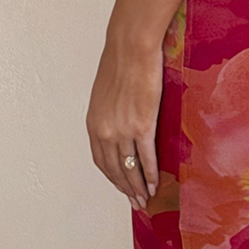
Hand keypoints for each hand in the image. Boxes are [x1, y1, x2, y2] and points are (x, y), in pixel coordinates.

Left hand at [87, 34, 161, 210]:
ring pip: (130, 168)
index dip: (112, 177)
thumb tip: (121, 121)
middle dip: (125, 188)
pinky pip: (146, 157)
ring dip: (138, 187)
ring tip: (145, 200)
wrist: (131, 46)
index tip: (121, 187)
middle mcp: (104, 131)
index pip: (101, 160)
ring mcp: (123, 130)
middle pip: (114, 169)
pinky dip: (150, 174)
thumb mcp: (107, 92)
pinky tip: (154, 184)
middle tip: (135, 203)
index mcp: (94, 123)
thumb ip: (111, 113)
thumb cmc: (121, 61)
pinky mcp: (142, 125)